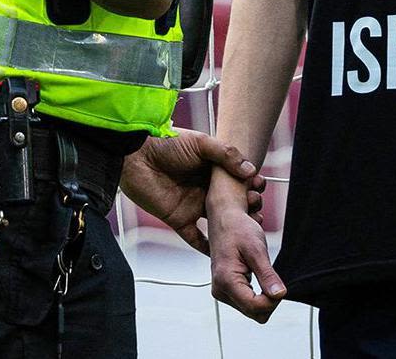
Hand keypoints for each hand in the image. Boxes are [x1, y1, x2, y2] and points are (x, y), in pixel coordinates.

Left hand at [120, 131, 263, 254]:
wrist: (135, 155)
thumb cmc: (167, 143)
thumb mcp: (200, 143)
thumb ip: (226, 154)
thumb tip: (250, 171)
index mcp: (212, 170)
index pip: (237, 181)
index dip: (250, 185)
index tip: (260, 187)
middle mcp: (205, 189)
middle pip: (231, 204)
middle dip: (247, 208)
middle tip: (256, 208)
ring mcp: (193, 206)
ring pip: (218, 222)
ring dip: (233, 228)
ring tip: (249, 231)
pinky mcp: (179, 220)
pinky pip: (195, 238)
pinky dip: (207, 247)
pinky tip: (223, 252)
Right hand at [207, 179, 288, 321]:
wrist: (224, 218)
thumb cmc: (239, 229)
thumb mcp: (256, 250)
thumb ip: (267, 275)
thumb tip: (280, 295)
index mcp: (226, 281)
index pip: (255, 307)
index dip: (273, 301)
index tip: (280, 285)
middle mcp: (220, 291)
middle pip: (254, 314)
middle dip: (269, 301)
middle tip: (274, 278)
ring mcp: (222, 292)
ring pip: (252, 311)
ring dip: (264, 298)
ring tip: (265, 274)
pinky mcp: (226, 290)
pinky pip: (248, 304)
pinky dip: (258, 295)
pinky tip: (259, 277)